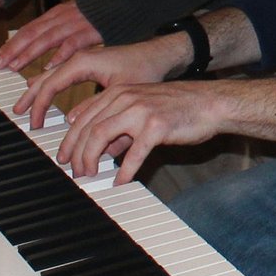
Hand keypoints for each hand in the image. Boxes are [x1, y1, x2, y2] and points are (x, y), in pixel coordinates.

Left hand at [0, 0, 104, 73]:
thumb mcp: (75, 21)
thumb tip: (44, 59)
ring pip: (48, 38)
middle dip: (13, 50)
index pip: (29, 30)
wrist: (129, 2)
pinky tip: (50, 66)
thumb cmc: (102, 17)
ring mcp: (77, 23)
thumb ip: (59, 36)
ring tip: (15, 67)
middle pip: (32, 33)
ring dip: (29, 53)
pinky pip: (73, 42)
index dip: (12, 44)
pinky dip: (61, 54)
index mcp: (57, 14)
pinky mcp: (93, 30)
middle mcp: (63, 17)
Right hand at [14, 38, 184, 126]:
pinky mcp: (88, 64)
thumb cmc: (146, 68)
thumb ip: (105, 115)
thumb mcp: (126, 94)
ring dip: (36, 91)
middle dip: (30, 96)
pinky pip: (60, 75)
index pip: (50, 84)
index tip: (35, 123)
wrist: (161, 53)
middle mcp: (79, 59)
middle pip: (44, 77)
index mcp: (83, 62)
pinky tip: (44, 94)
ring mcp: (82, 59)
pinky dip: (49, 85)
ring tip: (25, 107)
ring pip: (50, 75)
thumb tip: (88, 138)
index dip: (39, 105)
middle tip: (19, 114)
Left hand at [57, 85, 227, 183]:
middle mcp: (125, 98)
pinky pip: (133, 153)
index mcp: (119, 92)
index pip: (83, 117)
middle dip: (76, 154)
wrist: (210, 103)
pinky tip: (120, 182)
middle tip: (75, 172)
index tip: (64, 157)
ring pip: (101, 136)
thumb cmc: (179, 107)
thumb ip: (118, 120)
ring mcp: (140, 111)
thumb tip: (98, 144)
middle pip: (87, 128)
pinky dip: (124, 171)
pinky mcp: (156, 126)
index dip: (69, 140)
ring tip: (91, 176)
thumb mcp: (142, 107)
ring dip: (91, 160)